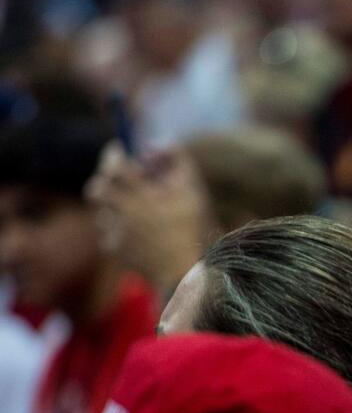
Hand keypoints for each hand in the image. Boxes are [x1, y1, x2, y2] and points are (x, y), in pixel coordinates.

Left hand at [86, 142, 213, 295]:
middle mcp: (123, 213)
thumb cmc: (193, 226)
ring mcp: (116, 233)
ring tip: (134, 207)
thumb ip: (176, 158)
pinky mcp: (115, 251)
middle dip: (104, 179)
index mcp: (140, 195)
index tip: (118, 148)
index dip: (113, 154)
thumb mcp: (192, 187)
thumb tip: (154, 144)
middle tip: (117, 177)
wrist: (187, 269)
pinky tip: (136, 231)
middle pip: (97, 189)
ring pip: (102, 210)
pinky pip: (108, 232)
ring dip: (113, 204)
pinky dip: (118, 227)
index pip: (114, 166)